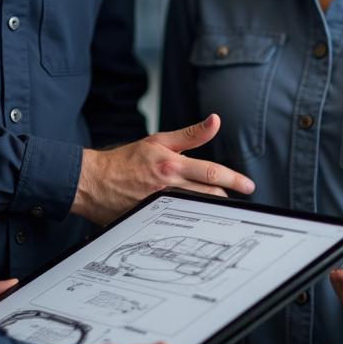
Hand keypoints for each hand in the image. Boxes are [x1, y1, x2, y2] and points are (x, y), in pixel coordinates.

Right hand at [71, 114, 254, 225]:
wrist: (93, 181)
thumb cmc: (126, 160)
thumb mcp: (158, 140)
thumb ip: (190, 134)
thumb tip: (215, 121)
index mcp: (171, 164)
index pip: (211, 172)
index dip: (234, 179)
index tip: (249, 185)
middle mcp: (168, 187)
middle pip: (209, 196)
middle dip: (226, 198)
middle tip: (236, 199)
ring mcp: (160, 206)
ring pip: (197, 210)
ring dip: (211, 210)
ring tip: (220, 210)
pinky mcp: (151, 220)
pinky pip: (177, 222)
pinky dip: (190, 220)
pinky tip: (195, 221)